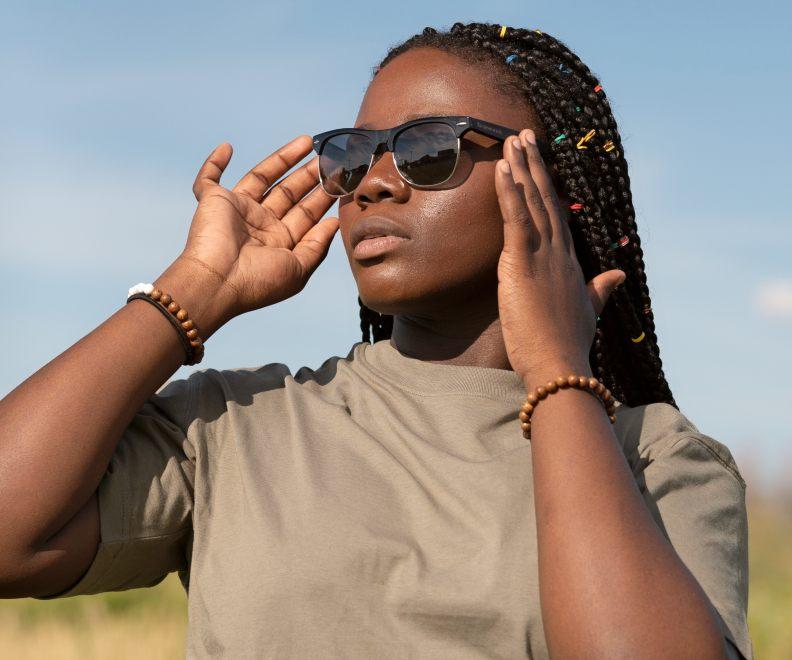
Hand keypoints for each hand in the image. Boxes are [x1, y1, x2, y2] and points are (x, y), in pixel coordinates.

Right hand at [181, 135, 339, 318]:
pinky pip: (207, 178)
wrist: (217, 282)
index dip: (323, 196)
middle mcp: (260, 225)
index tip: (341, 179)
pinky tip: (228, 147)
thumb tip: (334, 222)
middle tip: (328, 157)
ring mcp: (237, 211)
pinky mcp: (213, 201)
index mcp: (280, 242)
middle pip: (289, 192)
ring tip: (307, 142)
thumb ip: (317, 245)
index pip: (306, 214)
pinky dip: (213, 163)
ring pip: (261, 177)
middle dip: (309, 175)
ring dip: (282, 159)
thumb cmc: (258, 282)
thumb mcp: (298, 269)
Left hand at [494, 129, 624, 387]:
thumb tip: (618, 276)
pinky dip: (509, 193)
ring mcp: (543, 256)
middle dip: (535, 166)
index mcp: (567, 263)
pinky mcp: (523, 264)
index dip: (546, 188)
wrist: (559, 368)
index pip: (556, 216)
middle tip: (525, 136)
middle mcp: (558, 253)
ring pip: (532, 202)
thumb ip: (600, 291)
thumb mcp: (586, 312)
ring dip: (522, 168)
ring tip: (514, 140)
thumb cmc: (566, 346)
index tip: (538, 163)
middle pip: (546, 199)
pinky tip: (503, 168)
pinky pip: (516, 220)